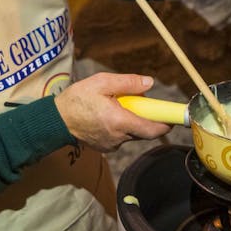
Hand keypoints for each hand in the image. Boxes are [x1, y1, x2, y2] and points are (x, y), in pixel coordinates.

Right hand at [55, 72, 171, 151]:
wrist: (56, 120)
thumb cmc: (78, 99)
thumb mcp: (102, 82)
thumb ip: (128, 83)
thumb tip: (149, 83)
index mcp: (119, 121)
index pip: (152, 129)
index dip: (166, 124)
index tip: (174, 118)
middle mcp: (118, 137)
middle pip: (143, 131)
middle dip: (146, 118)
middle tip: (140, 103)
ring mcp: (112, 145)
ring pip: (132, 134)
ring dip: (132, 122)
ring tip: (116, 107)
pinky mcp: (105, 148)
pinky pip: (121, 138)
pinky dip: (121, 127)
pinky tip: (107, 117)